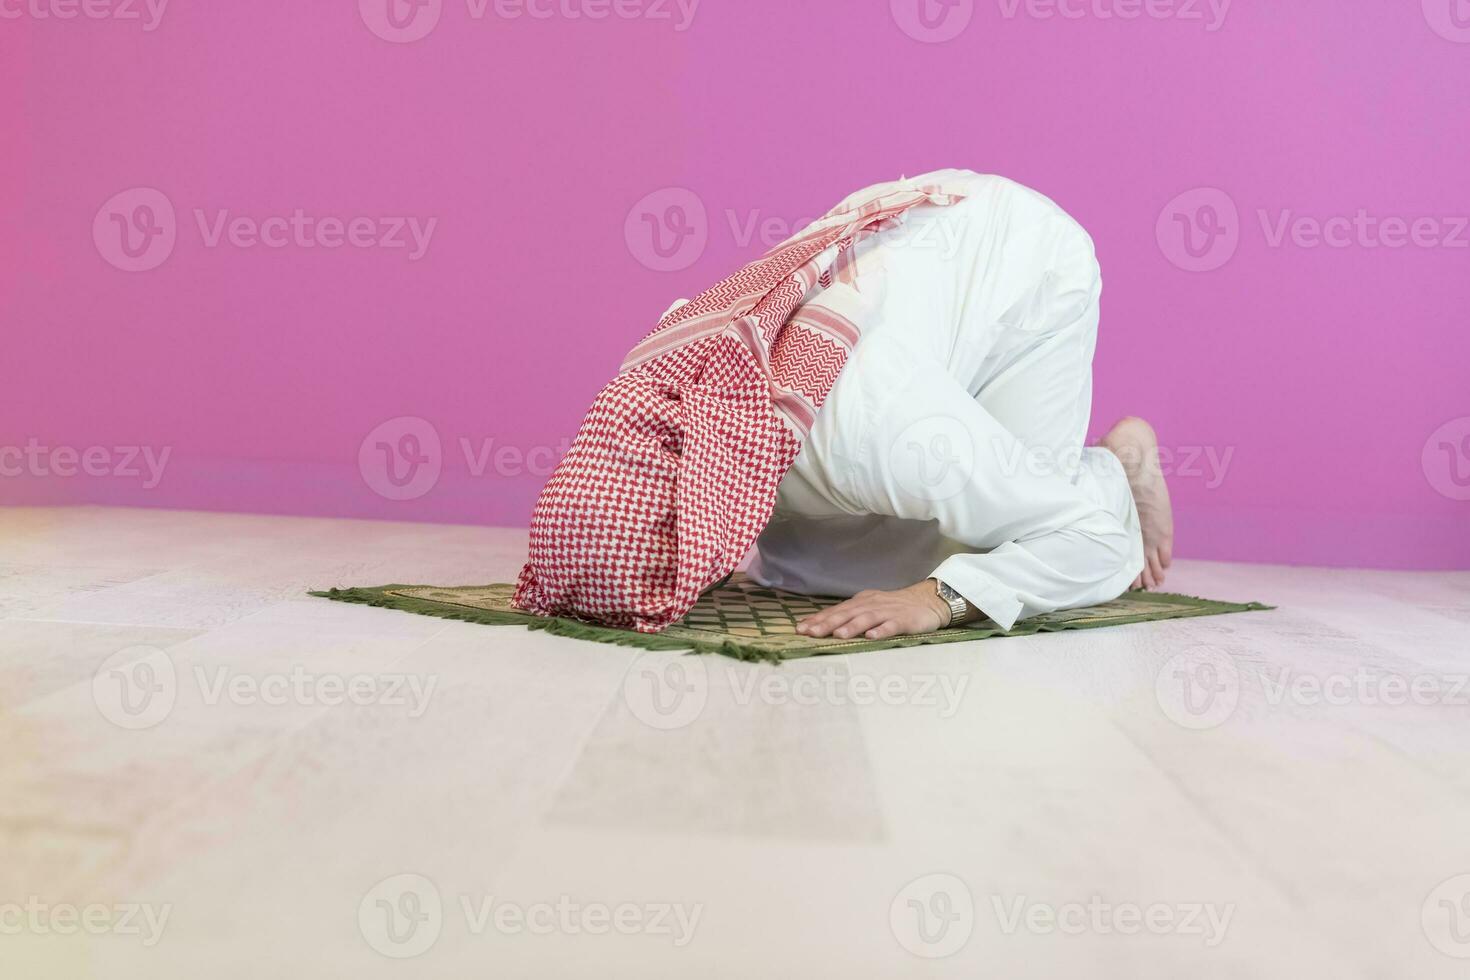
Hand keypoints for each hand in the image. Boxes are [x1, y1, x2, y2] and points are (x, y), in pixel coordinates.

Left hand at [796, 580, 951, 641]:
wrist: (927, 601)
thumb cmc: (894, 608)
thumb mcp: (870, 608)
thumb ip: (849, 616)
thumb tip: (822, 626)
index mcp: (861, 602)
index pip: (836, 610)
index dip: (818, 619)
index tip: (800, 629)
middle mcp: (872, 605)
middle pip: (847, 613)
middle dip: (827, 623)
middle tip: (810, 633)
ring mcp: (888, 612)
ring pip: (867, 618)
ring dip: (852, 626)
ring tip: (838, 635)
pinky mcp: (905, 620)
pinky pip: (892, 625)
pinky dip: (882, 630)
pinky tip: (872, 637)